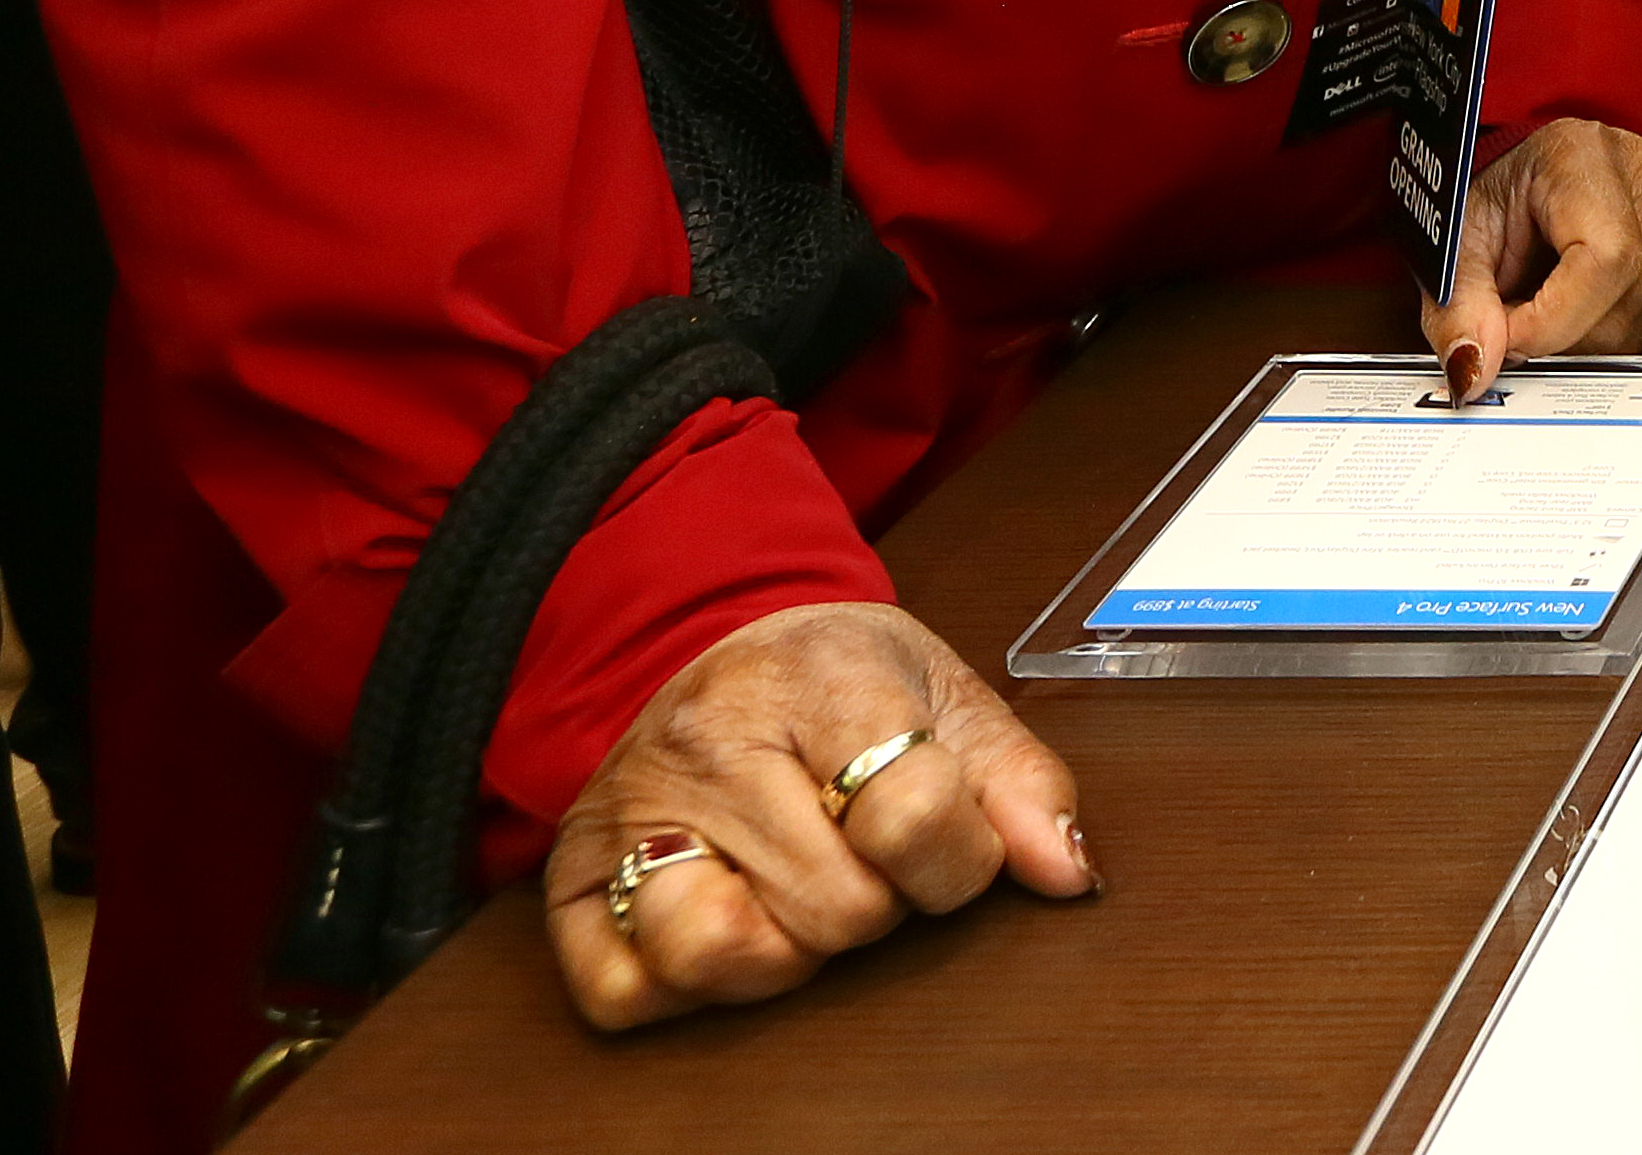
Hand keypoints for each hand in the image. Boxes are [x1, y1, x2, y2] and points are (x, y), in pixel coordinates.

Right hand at [539, 601, 1087, 1029]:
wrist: (702, 646)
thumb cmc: (835, 682)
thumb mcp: (946, 695)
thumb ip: (1021, 782)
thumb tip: (1069, 873)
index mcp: (818, 678)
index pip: (909, 814)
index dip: (957, 856)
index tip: (946, 834)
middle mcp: (710, 743)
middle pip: (837, 907)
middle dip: (881, 902)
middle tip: (862, 851)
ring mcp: (629, 814)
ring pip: (727, 954)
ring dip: (788, 951)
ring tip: (800, 891)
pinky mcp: (572, 882)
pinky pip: (628, 994)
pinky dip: (689, 987)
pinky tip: (727, 917)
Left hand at [1416, 117, 1641, 399]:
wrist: (1545, 168)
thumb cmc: (1506, 192)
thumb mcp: (1463, 238)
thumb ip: (1458, 305)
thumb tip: (1474, 371)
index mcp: (1588, 159)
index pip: (1601, 263)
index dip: (1548, 321)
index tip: (1503, 334)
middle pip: (1618, 309)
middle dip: (1555, 334)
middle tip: (1518, 308)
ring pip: (1638, 328)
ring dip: (1580, 334)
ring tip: (1549, 293)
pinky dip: (1608, 325)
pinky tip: (1585, 294)